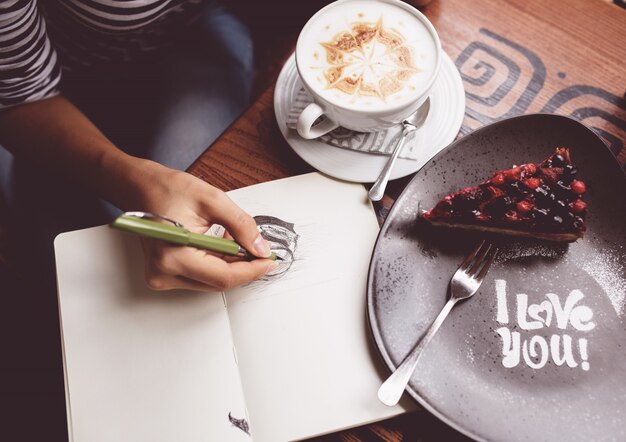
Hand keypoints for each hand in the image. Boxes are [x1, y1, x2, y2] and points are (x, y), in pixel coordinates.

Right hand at [132, 163, 275, 290]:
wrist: (140, 187)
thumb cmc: (168, 189)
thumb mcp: (213, 200)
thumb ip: (241, 225)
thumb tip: (260, 247)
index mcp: (173, 255)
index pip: (223, 276)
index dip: (251, 270)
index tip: (269, 260)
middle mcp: (164, 272)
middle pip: (218, 282)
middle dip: (244, 267)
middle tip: (261, 250)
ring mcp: (162, 276)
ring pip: (211, 282)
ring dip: (230, 265)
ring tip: (238, 242)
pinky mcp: (164, 274)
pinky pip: (200, 277)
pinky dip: (216, 264)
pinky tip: (222, 246)